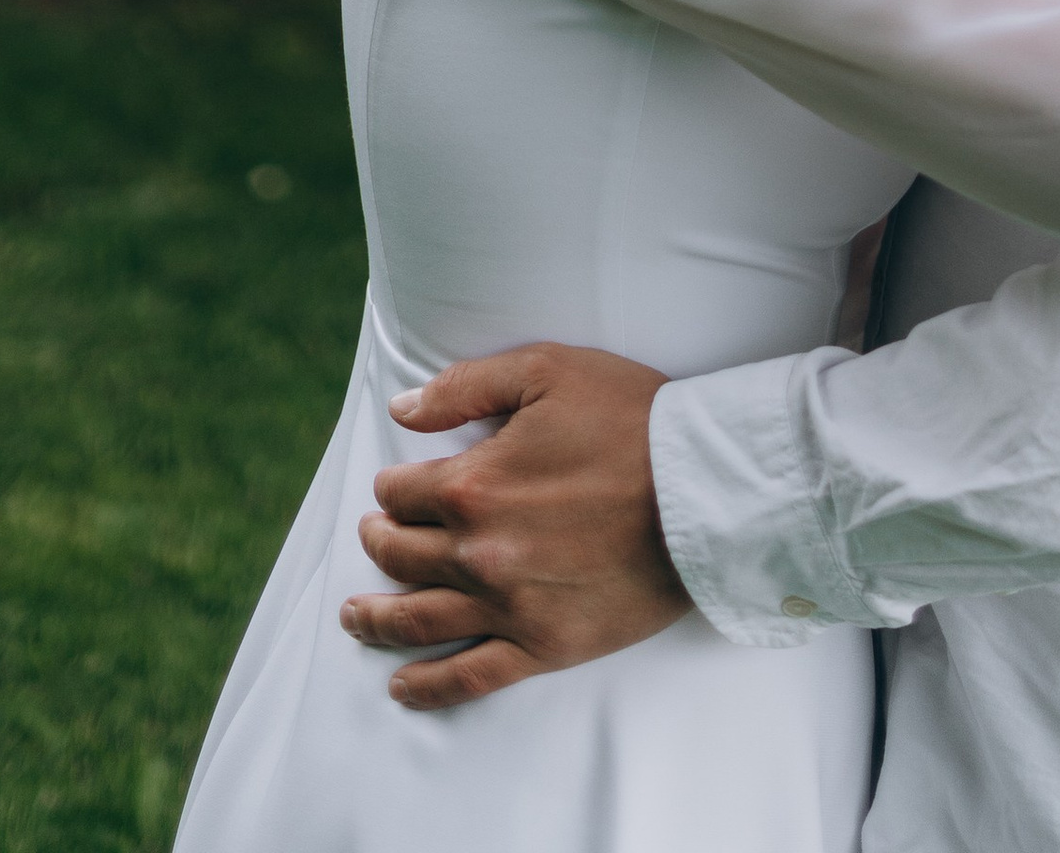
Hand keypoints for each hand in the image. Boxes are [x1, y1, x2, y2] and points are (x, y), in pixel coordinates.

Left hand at [339, 343, 686, 709]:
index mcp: (473, 485)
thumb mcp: (546, 372)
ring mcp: (509, 607)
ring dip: (377, 619)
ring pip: (419, 622)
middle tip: (374, 539)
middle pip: (400, 557)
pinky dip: (427, 688)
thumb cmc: (631, 419)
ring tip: (355, 617)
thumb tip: (402, 411)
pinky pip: (470, 678)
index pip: (402, 493)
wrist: (704, 489)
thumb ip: (465, 387)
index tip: (398, 486)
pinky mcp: (545, 646)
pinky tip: (401, 687)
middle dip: (378, 544)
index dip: (394, 486)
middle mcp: (478, 553)